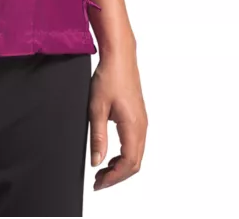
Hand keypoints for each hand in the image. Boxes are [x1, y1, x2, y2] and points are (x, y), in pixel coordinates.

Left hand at [89, 48, 147, 189]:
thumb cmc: (109, 77)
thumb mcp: (96, 108)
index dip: (113, 178)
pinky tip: (111, 154)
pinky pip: (136, 144)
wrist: (120, 56)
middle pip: (135, 163)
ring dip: (121, 166)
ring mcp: (142, 121)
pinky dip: (125, 155)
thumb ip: (98, 137)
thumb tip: (97, 162)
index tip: (98, 183)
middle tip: (98, 181)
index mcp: (133, 127)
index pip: (128, 164)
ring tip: (102, 171)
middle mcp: (142, 127)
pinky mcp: (139, 116)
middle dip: (117, 176)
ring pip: (136, 154)